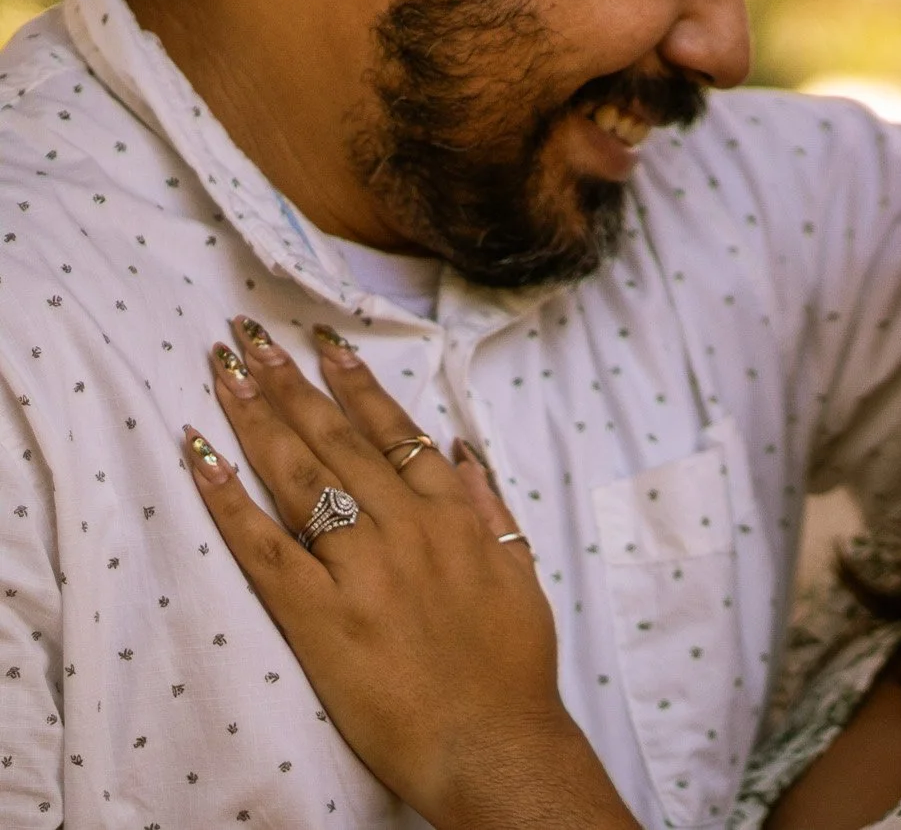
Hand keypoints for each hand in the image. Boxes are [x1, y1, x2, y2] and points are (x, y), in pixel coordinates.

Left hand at [181, 317, 635, 829]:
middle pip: (336, 440)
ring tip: (225, 374)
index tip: (326, 343)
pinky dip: (230, 500)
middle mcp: (405, 528)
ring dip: (257, 419)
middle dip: (290, 383)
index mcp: (451, 516)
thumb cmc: (511, 666)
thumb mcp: (518, 572)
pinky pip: (265, 547)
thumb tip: (458, 451)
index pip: (394, 432)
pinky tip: (202, 458)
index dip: (356, 384)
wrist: (492, 742)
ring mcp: (361, 569)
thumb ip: (487, 506)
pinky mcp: (320, 616)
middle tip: (250, 338)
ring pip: (299, 477)